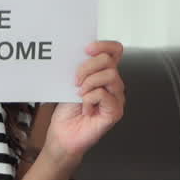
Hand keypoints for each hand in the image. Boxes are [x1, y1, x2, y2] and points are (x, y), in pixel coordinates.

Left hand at [44, 40, 125, 167]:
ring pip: (109, 75)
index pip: (115, 50)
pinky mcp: (115, 111)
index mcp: (104, 74)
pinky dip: (89, 99)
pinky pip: (104, 94)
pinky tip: (85, 108)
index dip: (104, 45)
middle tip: (75, 81)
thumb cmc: (67, 110)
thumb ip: (80, 68)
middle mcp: (113, 84)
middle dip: (87, 67)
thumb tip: (80, 52)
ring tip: (79, 94)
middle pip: (109, 61)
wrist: (63, 134)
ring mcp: (116, 98)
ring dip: (88, 83)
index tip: (86, 49)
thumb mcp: (71, 83)